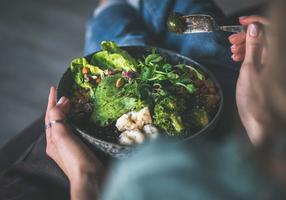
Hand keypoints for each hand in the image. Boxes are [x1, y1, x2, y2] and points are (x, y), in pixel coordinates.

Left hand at [45, 86, 103, 199]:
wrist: (90, 177)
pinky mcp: (84, 146)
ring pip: (69, 123)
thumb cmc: (75, 158)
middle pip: (58, 119)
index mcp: (52, 139)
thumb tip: (62, 101)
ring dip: (71, 112)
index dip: (51, 101)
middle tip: (67, 93)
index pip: (50, 115)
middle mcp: (60, 141)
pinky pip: (79, 129)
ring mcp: (72, 144)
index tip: (55, 87)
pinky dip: (80, 120)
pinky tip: (87, 117)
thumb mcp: (62, 137)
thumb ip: (58, 118)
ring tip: (76, 102)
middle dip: (60, 105)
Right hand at [235, 22, 274, 144]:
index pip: (270, 29)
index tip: (241, 23)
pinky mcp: (267, 72)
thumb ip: (253, 47)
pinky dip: (248, 55)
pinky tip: (237, 59)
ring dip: (246, 46)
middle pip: (265, 37)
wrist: (259, 121)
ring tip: (232, 52)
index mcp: (276, 55)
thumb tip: (254, 28)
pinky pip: (259, 57)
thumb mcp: (250, 70)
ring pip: (260, 47)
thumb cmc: (254, 99)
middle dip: (247, 36)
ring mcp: (273, 65)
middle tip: (231, 41)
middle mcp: (277, 58)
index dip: (256, 22)